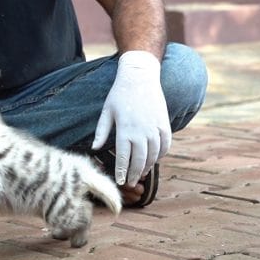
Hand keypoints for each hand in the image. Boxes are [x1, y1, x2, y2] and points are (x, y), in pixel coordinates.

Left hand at [91, 50, 171, 186]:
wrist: (140, 76)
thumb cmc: (119, 94)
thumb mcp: (107, 112)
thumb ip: (101, 131)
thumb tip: (94, 149)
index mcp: (125, 130)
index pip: (124, 158)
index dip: (122, 172)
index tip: (120, 181)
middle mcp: (141, 132)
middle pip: (139, 161)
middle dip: (135, 174)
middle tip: (131, 183)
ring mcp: (154, 128)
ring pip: (154, 155)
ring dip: (148, 166)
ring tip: (141, 173)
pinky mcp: (164, 123)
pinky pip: (165, 145)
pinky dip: (161, 154)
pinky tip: (155, 159)